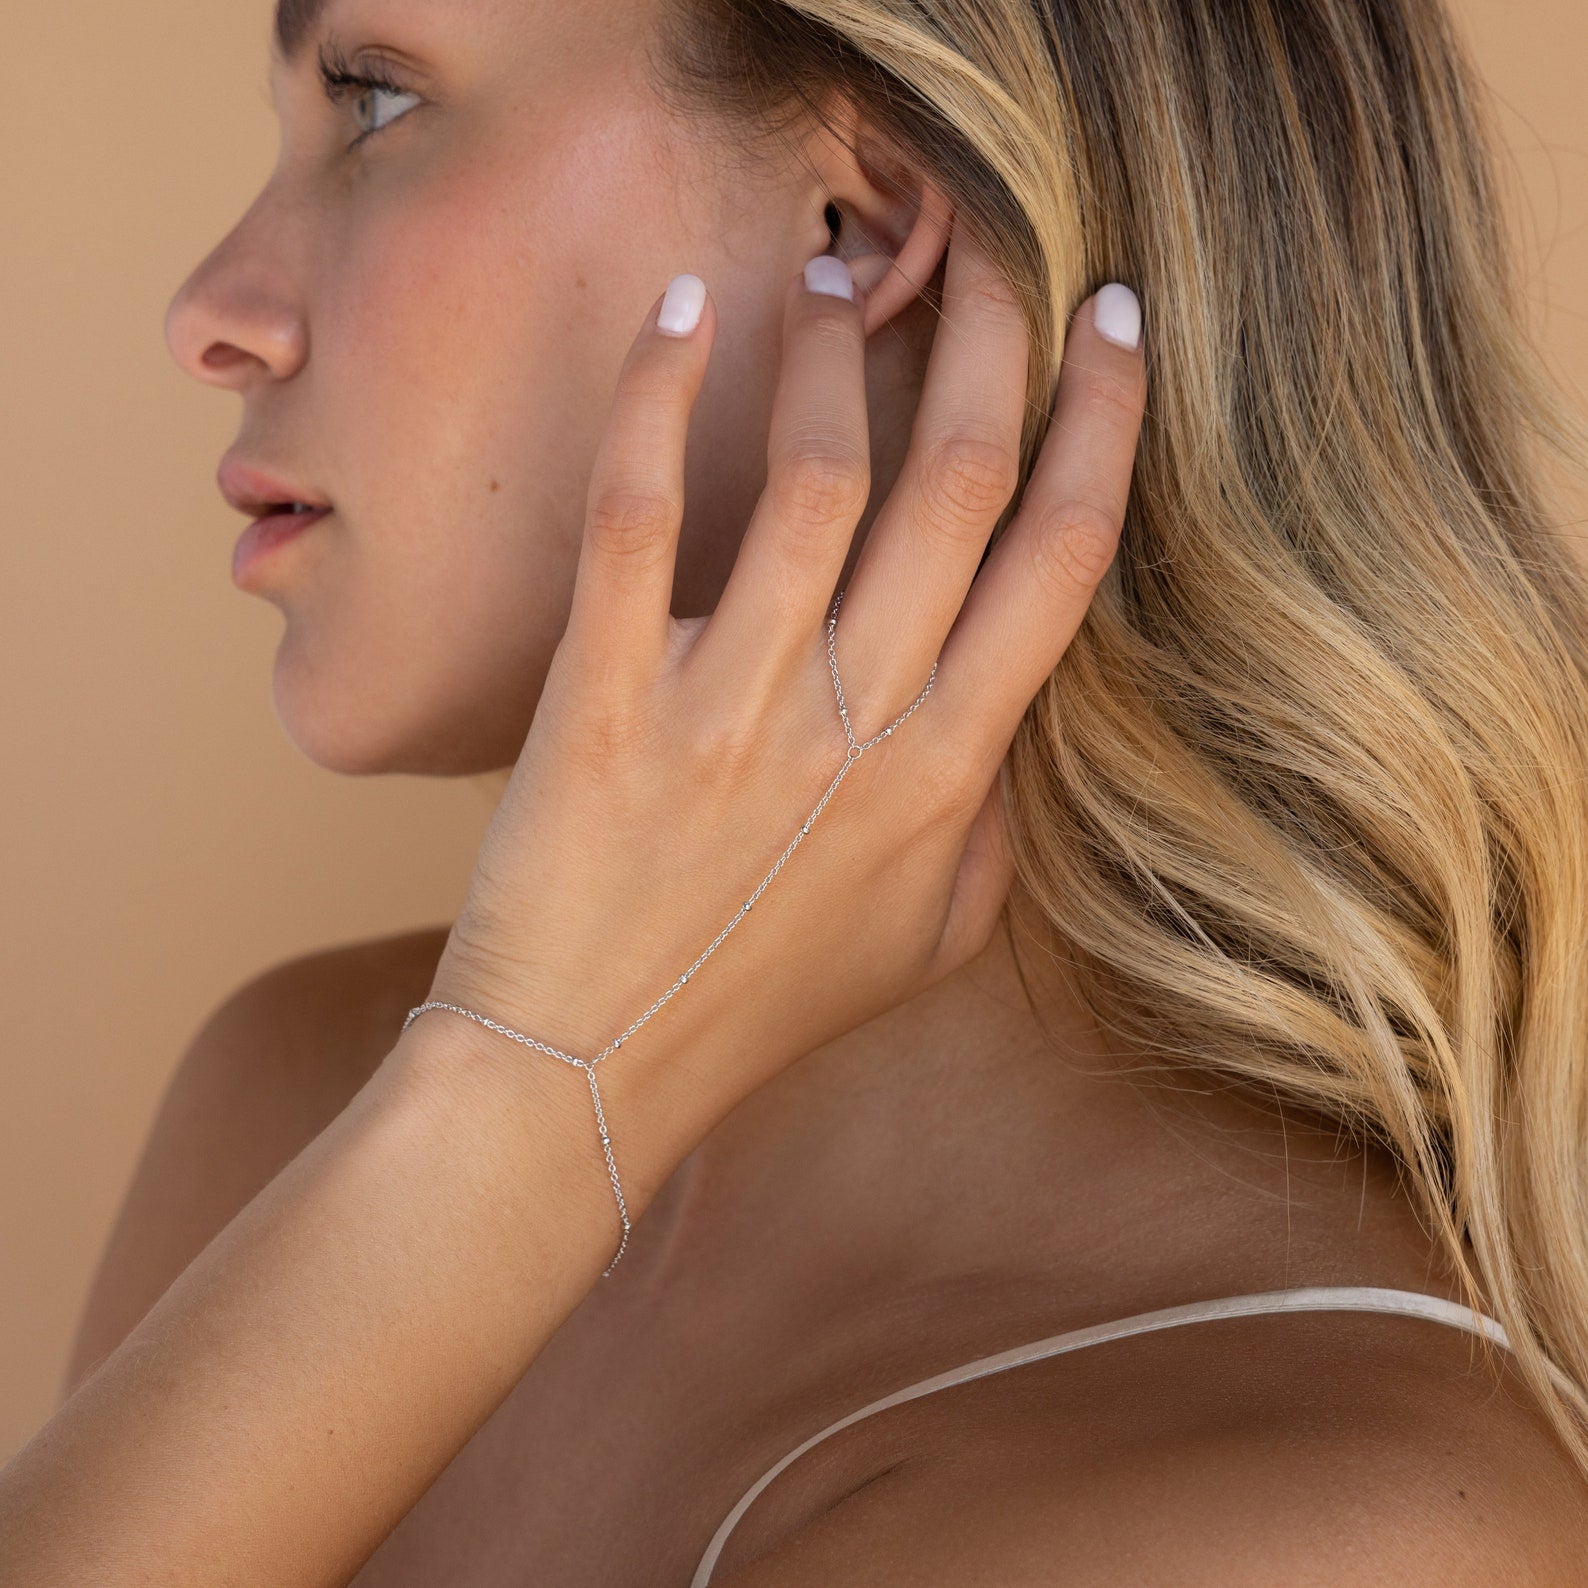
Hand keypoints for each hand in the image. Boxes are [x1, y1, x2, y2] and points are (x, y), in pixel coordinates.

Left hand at [425, 221, 1146, 1139]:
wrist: (584, 1077)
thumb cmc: (756, 1012)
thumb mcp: (925, 946)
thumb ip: (990, 827)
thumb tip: (1008, 713)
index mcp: (948, 778)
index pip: (1063, 563)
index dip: (1104, 426)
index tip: (1115, 329)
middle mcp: (859, 728)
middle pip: (959, 487)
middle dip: (996, 341)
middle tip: (996, 246)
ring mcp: (732, 709)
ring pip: (817, 478)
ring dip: (840, 355)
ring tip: (842, 278)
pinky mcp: (607, 698)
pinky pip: (640, 515)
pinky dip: (657, 397)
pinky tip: (682, 311)